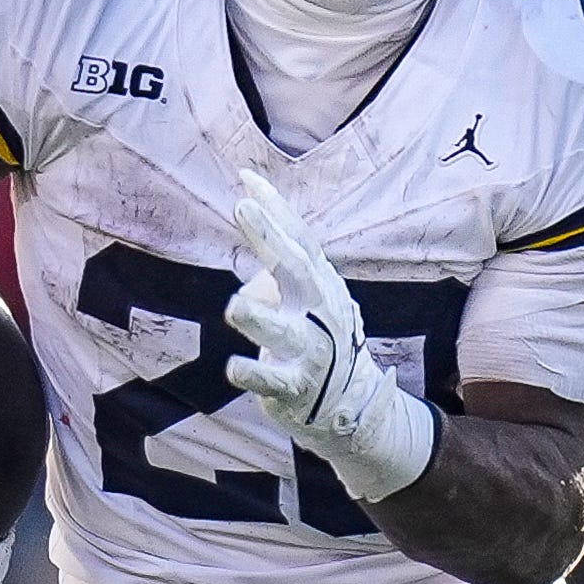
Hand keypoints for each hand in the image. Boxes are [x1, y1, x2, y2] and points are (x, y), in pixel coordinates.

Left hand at [223, 171, 438, 503]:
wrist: (350, 405)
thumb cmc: (317, 340)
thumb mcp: (305, 300)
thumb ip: (276, 273)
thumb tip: (251, 271)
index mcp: (319, 284)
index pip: (299, 239)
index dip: (275, 208)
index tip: (247, 178)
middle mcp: (319, 311)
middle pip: (296, 270)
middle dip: (271, 239)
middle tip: (244, 209)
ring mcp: (310, 350)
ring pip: (283, 332)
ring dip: (260, 319)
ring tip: (236, 306)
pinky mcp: (295, 387)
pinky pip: (272, 381)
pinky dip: (253, 374)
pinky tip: (233, 368)